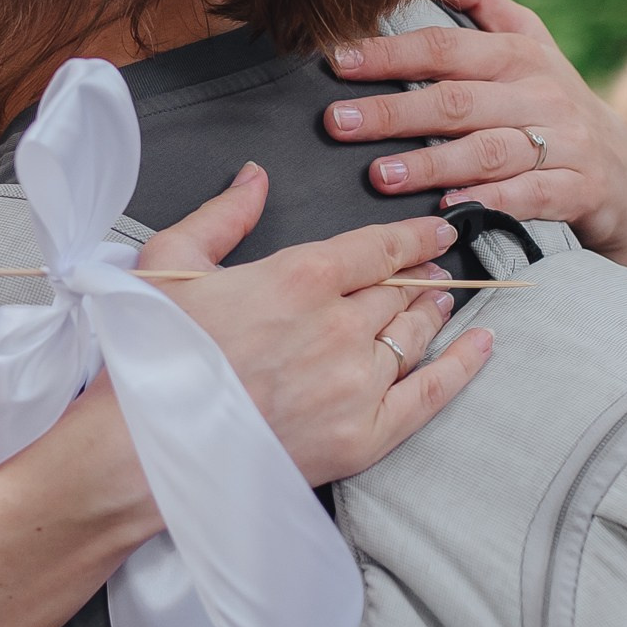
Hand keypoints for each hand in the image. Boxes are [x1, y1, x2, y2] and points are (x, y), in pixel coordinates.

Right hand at [134, 173, 488, 481]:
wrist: (145, 448)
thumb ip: (223, 214)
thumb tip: (255, 178)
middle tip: (431, 272)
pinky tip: (481, 346)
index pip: (381, 246)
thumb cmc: (154, 358)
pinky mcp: (362, 436)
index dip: (415, 237)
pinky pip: (431, 395)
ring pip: (414, 335)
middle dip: (419, 276)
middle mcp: (340, 326)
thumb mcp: (172, 262)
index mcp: (301, 277)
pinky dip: (463, 367)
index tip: (437, 232)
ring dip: (433, 312)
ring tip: (440, 301)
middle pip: (400, 290)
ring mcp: (357, 383)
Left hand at [317, 0, 626, 263]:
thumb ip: (477, 0)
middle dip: (393, 111)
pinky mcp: (578, 188)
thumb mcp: (527, 42)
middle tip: (338, 122)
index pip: (445, 47)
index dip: (390, 52)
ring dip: (432, 163)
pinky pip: (531, 195)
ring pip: (489, 150)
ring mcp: (562, 142)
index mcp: (518, 53)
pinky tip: (451, 209)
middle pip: (457, 100)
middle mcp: (540, 93)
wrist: (624, 169)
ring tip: (380, 175)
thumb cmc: (552, 100)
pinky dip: (492, 201)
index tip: (338, 61)